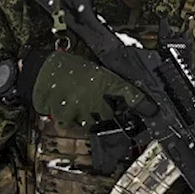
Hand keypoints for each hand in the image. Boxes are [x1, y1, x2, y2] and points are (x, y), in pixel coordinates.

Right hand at [28, 50, 145, 130]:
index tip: (152, 111)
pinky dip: (69, 120)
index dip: (142, 103)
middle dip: (105, 114)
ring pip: (90, 124)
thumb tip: (120, 97)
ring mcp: (80, 107)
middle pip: (109, 116)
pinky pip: (71, 125)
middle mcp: (94, 95)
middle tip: (95, 106)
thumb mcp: (94, 71)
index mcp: (103, 80)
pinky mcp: (65, 116)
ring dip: (86, 119)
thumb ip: (107, 85)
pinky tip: (65, 108)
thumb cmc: (68, 68)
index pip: (129, 92)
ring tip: (78, 105)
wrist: (42, 69)